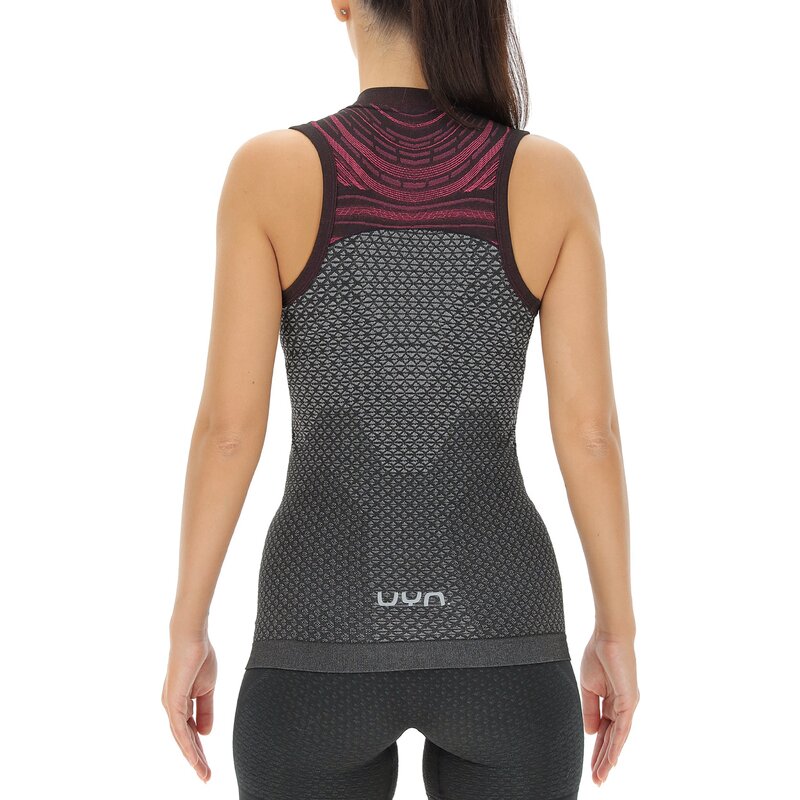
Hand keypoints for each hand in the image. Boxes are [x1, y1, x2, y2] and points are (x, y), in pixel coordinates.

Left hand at [161, 633, 216, 782]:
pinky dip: (187, 743)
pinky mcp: (173, 701)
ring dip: (192, 756)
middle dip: (196, 758)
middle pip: (185, 739)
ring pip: (181, 737)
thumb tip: (205, 733)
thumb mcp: (207, 689)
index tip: (207, 765)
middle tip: (206, 776)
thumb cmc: (199, 657)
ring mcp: (171, 705)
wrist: (192, 638)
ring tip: (202, 772)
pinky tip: (194, 755)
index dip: (199, 748)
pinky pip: (180, 728)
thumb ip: (206, 710)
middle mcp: (172, 707)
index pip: (191, 731)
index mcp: (181, 703)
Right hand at [579, 629, 639, 785]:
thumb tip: (590, 732)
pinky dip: (617, 744)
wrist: (608, 638)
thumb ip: (589, 710)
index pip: (603, 732)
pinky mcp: (629, 702)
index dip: (597, 750)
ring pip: (618, 739)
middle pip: (611, 740)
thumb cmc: (598, 655)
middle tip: (597, 780)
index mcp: (611, 703)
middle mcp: (621, 708)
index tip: (591, 767)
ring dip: (609, 758)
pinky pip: (622, 728)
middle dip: (603, 760)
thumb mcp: (588, 687)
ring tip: (601, 776)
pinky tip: (612, 759)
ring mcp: (627, 706)